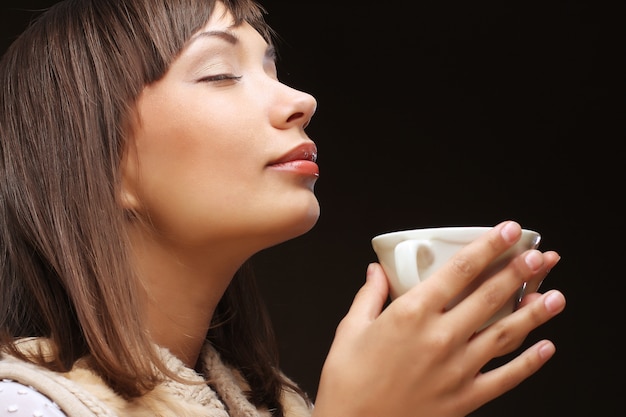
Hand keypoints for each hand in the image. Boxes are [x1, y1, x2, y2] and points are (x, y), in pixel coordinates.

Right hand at [313, 221, 564, 416]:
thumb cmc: (348, 382)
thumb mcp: (350, 330)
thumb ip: (369, 296)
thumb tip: (376, 271)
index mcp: (411, 314)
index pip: (459, 270)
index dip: (488, 247)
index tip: (507, 232)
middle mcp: (440, 337)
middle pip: (490, 297)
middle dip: (519, 273)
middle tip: (540, 257)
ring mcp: (457, 369)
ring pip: (505, 334)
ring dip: (534, 313)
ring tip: (555, 296)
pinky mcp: (465, 398)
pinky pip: (506, 378)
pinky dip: (529, 363)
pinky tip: (546, 348)